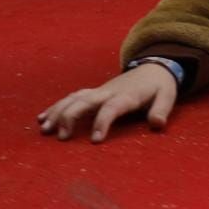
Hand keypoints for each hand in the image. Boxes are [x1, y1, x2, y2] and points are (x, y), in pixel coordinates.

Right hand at [38, 64, 177, 143]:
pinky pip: (71, 98)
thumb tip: (157, 124)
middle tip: (61, 137)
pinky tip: (42, 118)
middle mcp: (108, 92)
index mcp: (127, 95)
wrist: (153, 67)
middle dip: (71, 117)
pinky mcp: (92, 93)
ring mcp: (98, 91)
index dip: (103, 122)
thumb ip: (162, 110)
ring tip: (44, 130)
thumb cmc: (159, 86)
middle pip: (86, 101)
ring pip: (74, 98)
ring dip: (58, 112)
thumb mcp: (167, 96)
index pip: (112, 108)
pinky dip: (56, 106)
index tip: (95, 141)